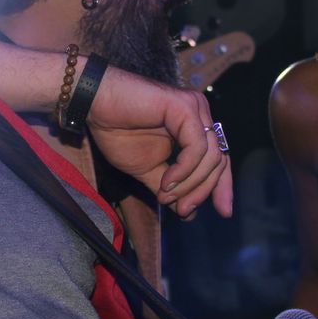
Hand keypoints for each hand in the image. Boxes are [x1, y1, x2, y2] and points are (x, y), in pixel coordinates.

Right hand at [85, 68, 232, 218]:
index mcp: (194, 127)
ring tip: (167, 195)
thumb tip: (189, 212)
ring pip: (211, 156)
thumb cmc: (117, 131)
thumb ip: (170, 188)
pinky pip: (197, 147)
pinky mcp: (184, 106)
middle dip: (204, 190)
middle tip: (184, 210)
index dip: (222, 186)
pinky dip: (185, 169)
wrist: (94, 106)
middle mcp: (200, 114)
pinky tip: (168, 181)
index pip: (219, 159)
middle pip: (219, 160)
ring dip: (191, 183)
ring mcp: (194, 108)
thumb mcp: (148, 170)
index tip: (223, 212)